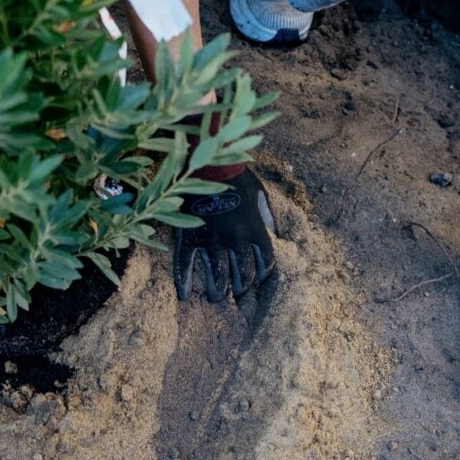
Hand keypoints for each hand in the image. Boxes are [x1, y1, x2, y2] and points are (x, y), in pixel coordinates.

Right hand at [174, 167, 275, 300]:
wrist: (206, 163)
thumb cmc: (235, 176)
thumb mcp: (260, 193)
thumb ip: (268, 216)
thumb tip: (275, 233)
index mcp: (255, 229)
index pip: (265, 262)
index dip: (262, 274)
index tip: (257, 279)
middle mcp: (235, 239)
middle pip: (243, 275)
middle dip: (241, 287)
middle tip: (236, 291)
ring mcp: (210, 240)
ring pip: (217, 277)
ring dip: (218, 291)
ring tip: (216, 296)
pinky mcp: (188, 237)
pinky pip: (185, 266)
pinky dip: (184, 283)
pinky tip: (185, 296)